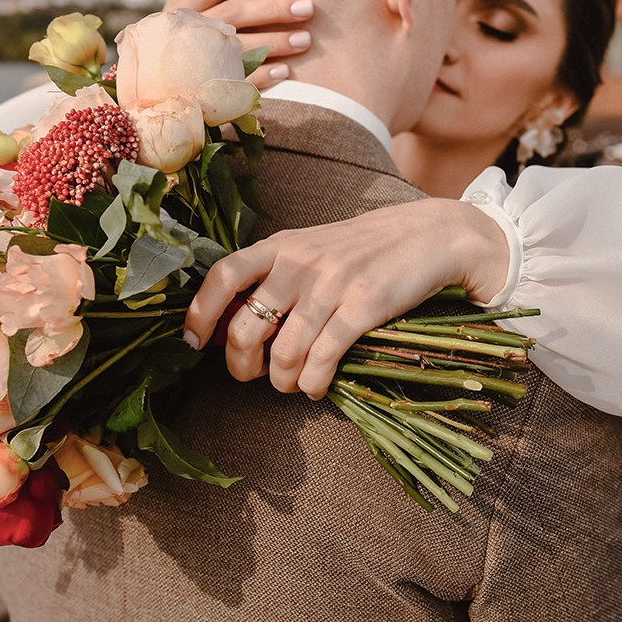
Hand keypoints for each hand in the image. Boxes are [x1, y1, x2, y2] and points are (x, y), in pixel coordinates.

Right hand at [166, 0, 313, 87]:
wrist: (160, 88)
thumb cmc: (176, 36)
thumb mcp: (175, 2)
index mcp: (184, 8)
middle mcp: (190, 32)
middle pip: (232, 15)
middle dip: (271, 10)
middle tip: (307, 6)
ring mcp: (199, 61)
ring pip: (239, 48)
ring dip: (275, 43)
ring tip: (307, 39)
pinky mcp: (209, 89)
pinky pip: (238, 82)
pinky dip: (262, 76)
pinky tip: (286, 70)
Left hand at [183, 199, 510, 397]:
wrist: (428, 235)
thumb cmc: (362, 249)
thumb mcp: (310, 248)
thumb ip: (274, 275)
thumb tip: (232, 322)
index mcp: (281, 245)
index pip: (223, 276)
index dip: (200, 313)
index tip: (194, 341)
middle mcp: (299, 263)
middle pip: (244, 327)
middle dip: (240, 365)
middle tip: (251, 376)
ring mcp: (331, 285)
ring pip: (283, 353)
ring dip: (281, 382)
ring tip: (292, 384)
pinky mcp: (363, 307)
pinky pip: (322, 359)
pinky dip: (313, 384)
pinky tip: (317, 386)